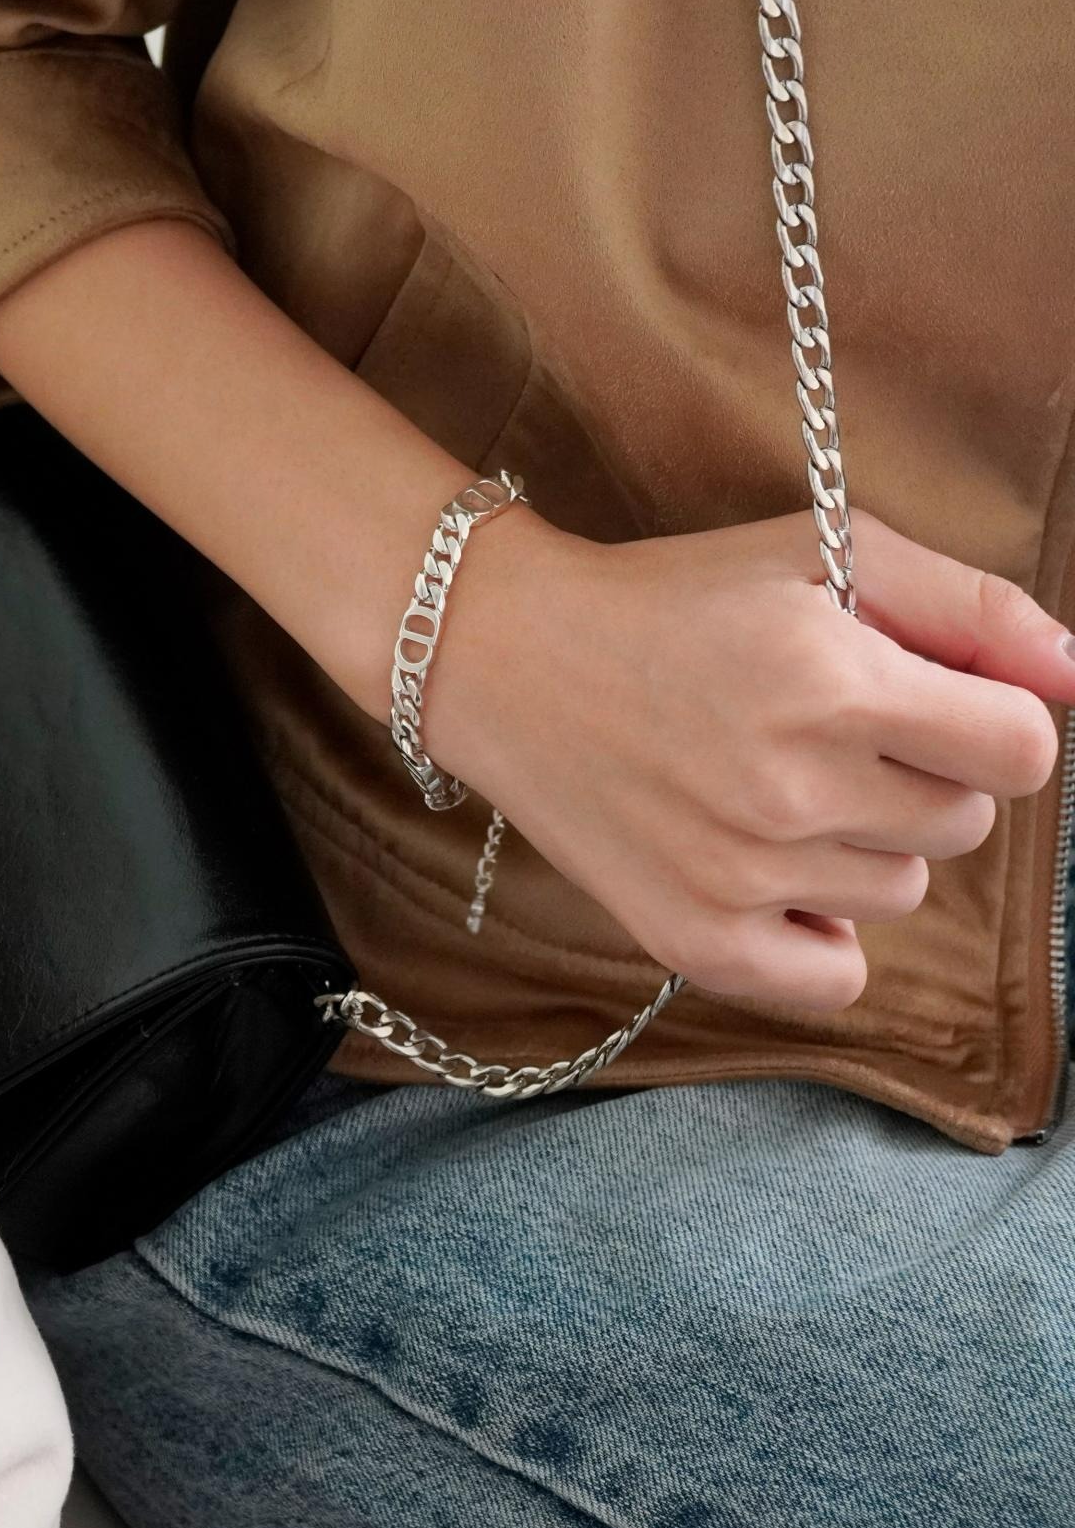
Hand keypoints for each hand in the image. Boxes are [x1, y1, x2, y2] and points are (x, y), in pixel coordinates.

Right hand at [421, 506, 1074, 1010]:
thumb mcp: (818, 552)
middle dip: (919, 774)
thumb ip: (968, 603)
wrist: (504, 660)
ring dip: (863, 843)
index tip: (919, 700)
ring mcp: (739, 875)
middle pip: (966, 824)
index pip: (1022, 748)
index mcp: (830, 679)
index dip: (985, 717)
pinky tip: (769, 870)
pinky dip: (822, 931)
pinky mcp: (693, 938)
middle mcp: (789, 787)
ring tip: (769, 787)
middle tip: (820, 733)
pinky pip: (838, 975)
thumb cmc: (669, 598)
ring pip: (903, 892)